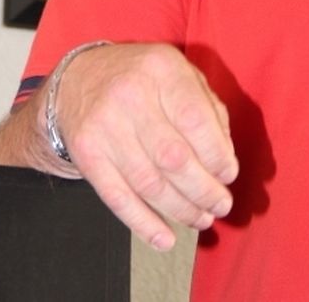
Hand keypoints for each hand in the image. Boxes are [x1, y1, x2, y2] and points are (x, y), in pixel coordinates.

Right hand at [48, 42, 238, 250]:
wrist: (79, 79)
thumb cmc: (142, 78)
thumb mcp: (178, 72)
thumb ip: (208, 108)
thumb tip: (225, 158)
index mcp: (161, 69)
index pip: (196, 120)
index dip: (217, 155)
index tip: (229, 173)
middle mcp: (131, 96)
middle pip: (173, 157)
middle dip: (204, 189)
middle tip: (221, 204)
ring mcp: (105, 127)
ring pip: (149, 183)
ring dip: (181, 210)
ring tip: (202, 219)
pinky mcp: (87, 155)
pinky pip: (118, 198)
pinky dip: (144, 224)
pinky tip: (166, 239)